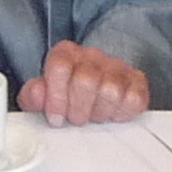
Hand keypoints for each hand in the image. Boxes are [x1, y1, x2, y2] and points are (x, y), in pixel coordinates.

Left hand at [16, 41, 149, 125]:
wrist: (98, 86)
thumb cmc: (68, 93)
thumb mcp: (43, 95)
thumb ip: (33, 96)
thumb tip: (36, 95)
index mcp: (66, 54)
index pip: (60, 66)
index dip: (56, 98)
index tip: (56, 118)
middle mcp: (92, 56)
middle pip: (86, 80)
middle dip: (79, 110)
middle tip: (77, 118)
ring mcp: (117, 67)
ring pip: (111, 91)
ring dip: (100, 112)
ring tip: (94, 114)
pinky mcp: (138, 81)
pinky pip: (134, 99)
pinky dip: (122, 112)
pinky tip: (112, 113)